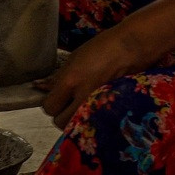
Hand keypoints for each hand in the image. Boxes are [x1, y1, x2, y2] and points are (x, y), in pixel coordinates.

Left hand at [36, 0, 174, 129]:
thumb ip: (58, 77)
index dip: (50, 102)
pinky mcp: (111, 110)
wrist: (132, 48)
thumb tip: (42, 88)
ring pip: (76, 127)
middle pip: (60, 122)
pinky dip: (90, 120)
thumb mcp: (75, 58)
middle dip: (61, 113)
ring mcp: (98, 106)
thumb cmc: (102, 47)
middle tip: (67, 103)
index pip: (49, 106)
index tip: (55, 97)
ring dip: (75, 120)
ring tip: (81, 106)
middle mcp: (83, 96)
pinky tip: (93, 109)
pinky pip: (93, 123)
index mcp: (71, 81)